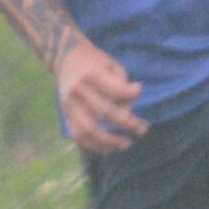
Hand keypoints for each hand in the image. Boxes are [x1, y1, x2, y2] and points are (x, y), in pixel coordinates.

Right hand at [55, 36, 146, 153]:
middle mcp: (77, 91)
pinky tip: (108, 149)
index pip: (116, 90)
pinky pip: (77, 136)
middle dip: (127, 124)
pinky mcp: (65, 115)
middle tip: (143, 130)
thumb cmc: (96, 62)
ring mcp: (69, 105)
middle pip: (105, 112)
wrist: (67, 59)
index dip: (131, 94)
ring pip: (87, 130)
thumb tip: (133, 100)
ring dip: (109, 141)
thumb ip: (122, 83)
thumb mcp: (112, 65)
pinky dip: (92, 145)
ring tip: (126, 144)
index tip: (140, 90)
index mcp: (90, 75)